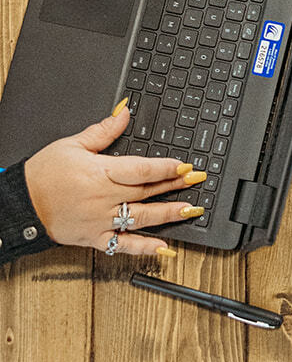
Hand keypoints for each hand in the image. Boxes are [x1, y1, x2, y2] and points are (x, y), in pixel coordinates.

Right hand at [24, 103, 206, 255]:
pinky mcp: (94, 238)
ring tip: (190, 211)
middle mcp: (103, 199)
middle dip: (175, 186)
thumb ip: (104, 130)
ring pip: (140, 218)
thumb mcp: (73, 144)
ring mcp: (100, 221)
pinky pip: (122, 245)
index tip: (185, 166)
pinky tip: (163, 249)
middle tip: (198, 181)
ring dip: (168, 215)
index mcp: (100, 173)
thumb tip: (125, 112)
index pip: (140, 170)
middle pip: (146, 192)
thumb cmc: (44, 173)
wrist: (22, 203)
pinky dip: (143, 249)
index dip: (165, 168)